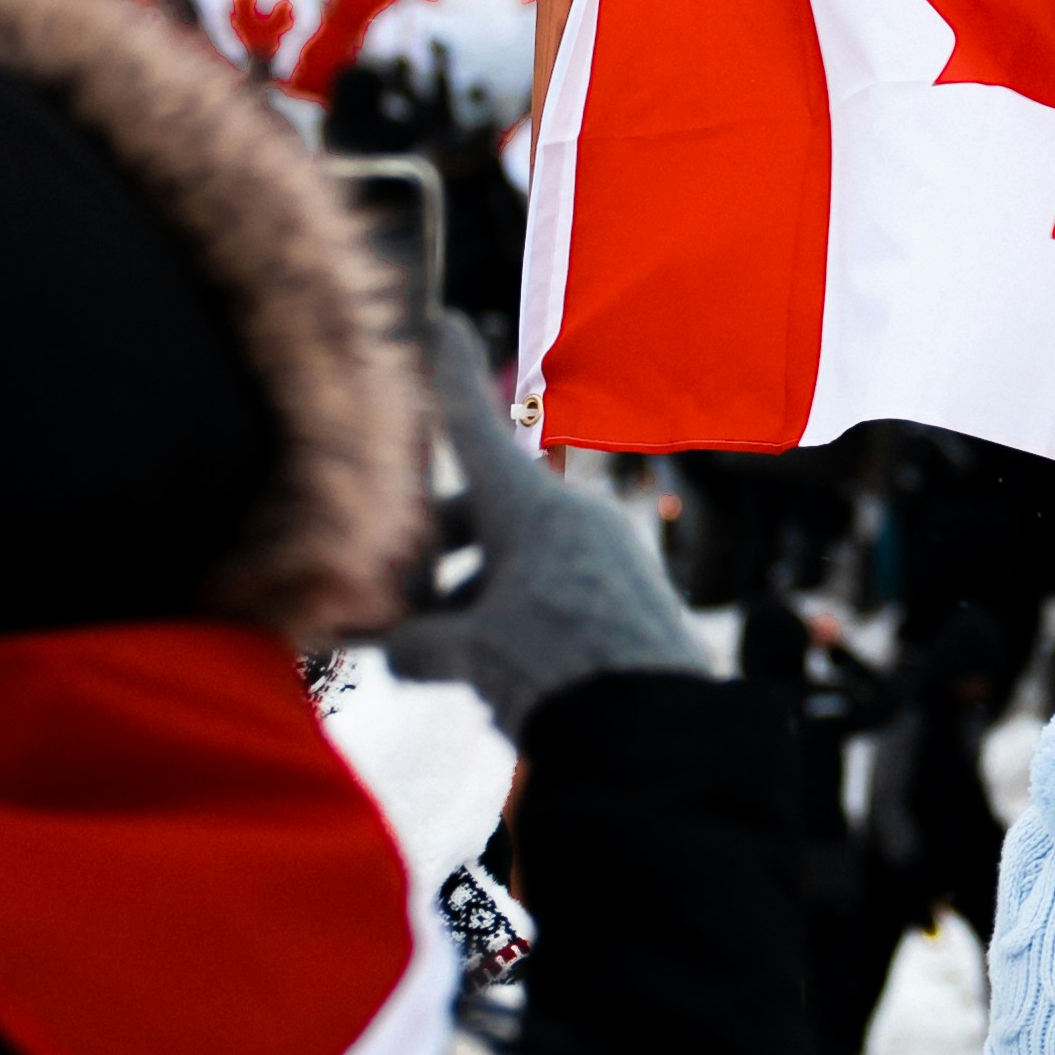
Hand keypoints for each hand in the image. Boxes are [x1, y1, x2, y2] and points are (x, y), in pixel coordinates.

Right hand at [383, 329, 711, 735]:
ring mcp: (610, 557)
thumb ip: (425, 646)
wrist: (659, 735)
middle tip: (395, 592)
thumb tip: (399, 654)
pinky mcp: (634, 599)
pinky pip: (561, 590)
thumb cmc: (556, 673)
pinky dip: (520, 617)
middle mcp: (574, 519)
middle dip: (441, 548)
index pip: (474, 430)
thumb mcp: (473, 657)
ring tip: (440, 659)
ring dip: (478, 597)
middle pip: (489, 510)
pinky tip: (500, 674)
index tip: (446, 320)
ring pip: (524, 558)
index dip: (450, 377)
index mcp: (531, 508)